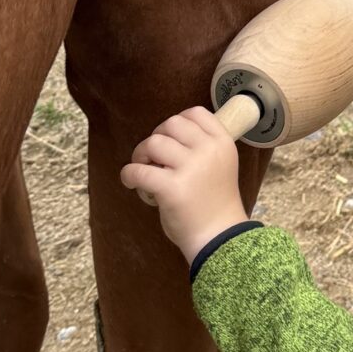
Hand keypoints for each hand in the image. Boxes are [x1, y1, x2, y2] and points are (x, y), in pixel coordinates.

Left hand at [121, 108, 247, 264]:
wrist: (219, 238)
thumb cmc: (215, 204)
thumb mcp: (220, 166)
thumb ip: (202, 148)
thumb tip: (166, 136)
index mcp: (223, 143)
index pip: (196, 113)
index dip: (177, 122)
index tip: (170, 139)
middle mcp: (209, 151)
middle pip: (171, 124)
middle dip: (156, 137)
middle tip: (153, 157)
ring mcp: (191, 168)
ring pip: (153, 142)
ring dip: (141, 155)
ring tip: (144, 170)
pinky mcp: (171, 188)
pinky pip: (138, 171)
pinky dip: (129, 175)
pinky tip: (132, 182)